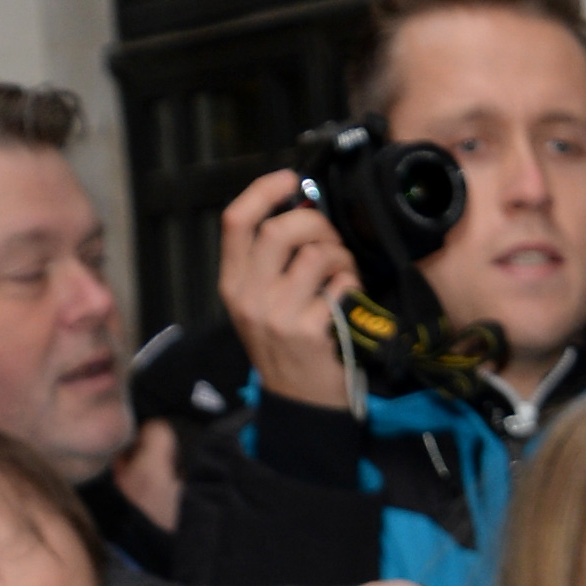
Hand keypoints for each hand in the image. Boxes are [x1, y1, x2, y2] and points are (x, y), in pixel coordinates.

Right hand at [218, 168, 356, 408]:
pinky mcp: (308, 333)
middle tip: (331, 238)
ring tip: (344, 273)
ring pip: (315, 255)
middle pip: (279, 230)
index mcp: (232, 284)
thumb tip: (301, 206)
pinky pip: (339, 287)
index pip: (236, 221)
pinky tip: (349, 300)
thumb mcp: (261, 305)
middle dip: (315, 223)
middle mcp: (249, 298)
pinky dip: (352, 286)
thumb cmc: (288, 348)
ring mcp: (277, 317)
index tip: (291, 179)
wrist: (301, 406)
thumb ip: (270, 262)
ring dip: (340, 257)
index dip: (264, 190)